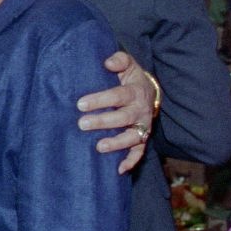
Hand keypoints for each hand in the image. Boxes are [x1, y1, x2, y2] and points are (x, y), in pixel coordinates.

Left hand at [76, 51, 154, 173]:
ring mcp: (142, 126)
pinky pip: (139, 151)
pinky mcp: (142, 137)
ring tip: (99, 147)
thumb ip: (119, 60)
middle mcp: (140, 110)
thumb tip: (108, 62)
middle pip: (123, 118)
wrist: (150, 91)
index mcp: (135, 92)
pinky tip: (119, 170)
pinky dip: (131, 161)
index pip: (118, 95)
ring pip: (132, 137)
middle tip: (82, 124)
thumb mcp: (128, 65)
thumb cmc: (131, 78)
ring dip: (116, 143)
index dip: (100, 99)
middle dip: (103, 122)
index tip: (80, 104)